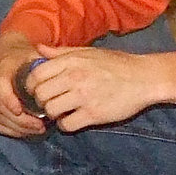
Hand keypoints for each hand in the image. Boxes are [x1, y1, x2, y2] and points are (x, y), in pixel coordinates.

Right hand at [0, 32, 46, 137]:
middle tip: (40, 126)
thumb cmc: (22, 56)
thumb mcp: (32, 54)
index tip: (20, 111)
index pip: (0, 86)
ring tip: (37, 130)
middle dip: (20, 121)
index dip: (8, 100)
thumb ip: (43, 64)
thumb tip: (56, 76)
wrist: (4, 54)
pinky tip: (25, 132)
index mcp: (0, 69)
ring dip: (18, 128)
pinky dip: (11, 130)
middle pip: (0, 107)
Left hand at [25, 44, 175, 131]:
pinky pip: (67, 125)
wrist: (145, 78)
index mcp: (72, 61)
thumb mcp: (89, 52)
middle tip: (50, 102)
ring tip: (62, 111)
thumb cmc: (117, 63)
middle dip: (41, 101)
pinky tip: (72, 120)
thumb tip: (38, 49)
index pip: (36, 75)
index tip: (37, 90)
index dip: (31, 85)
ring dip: (53, 114)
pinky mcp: (94, 114)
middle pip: (40, 94)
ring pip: (51, 110)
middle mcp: (75, 77)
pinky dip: (65, 125)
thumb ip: (61, 52)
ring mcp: (84, 97)